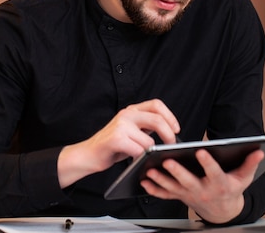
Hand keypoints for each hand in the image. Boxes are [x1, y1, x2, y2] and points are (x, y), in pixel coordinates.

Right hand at [57, 99, 179, 187]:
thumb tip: (170, 133)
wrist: (88, 154)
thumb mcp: (131, 131)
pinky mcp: (116, 138)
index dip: (170, 116)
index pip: (156, 104)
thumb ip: (146, 127)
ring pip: (149, 140)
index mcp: (131, 110)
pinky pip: (139, 150)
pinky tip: (136, 159)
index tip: (176, 129)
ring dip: (150, 152)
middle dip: (169, 135)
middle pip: (157, 119)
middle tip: (171, 146)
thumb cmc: (112, 146)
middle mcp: (126, 114)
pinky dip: (140, 157)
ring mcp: (120, 125)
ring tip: (145, 156)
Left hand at [140, 148, 264, 223]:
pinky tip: (144, 181)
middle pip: (188, 181)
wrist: (222, 210)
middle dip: (177, 172)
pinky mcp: (179, 197)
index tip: (201, 151)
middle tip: (168, 161)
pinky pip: (165, 195)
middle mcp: (202, 190)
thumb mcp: (244, 178)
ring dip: (161, 179)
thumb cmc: (231, 189)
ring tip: (151, 169)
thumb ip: (250, 163)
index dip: (208, 163)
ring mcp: (189, 195)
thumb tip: (259, 151)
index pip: (214, 173)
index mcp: (219, 184)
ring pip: (173, 188)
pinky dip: (154, 189)